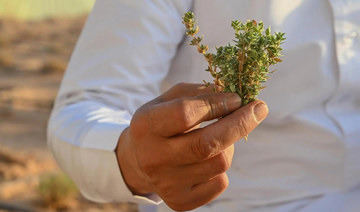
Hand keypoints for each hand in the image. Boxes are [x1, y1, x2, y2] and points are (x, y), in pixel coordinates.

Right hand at [116, 83, 267, 210]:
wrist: (139, 161)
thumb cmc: (160, 123)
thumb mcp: (169, 100)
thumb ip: (199, 93)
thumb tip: (236, 98)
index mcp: (146, 126)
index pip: (186, 113)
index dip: (217, 104)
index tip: (237, 98)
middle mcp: (153, 157)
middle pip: (207, 144)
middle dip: (240, 124)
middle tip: (259, 110)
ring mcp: (166, 183)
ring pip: (220, 163)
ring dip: (229, 145)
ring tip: (220, 136)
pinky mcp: (180, 201)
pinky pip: (220, 182)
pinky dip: (222, 166)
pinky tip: (210, 158)